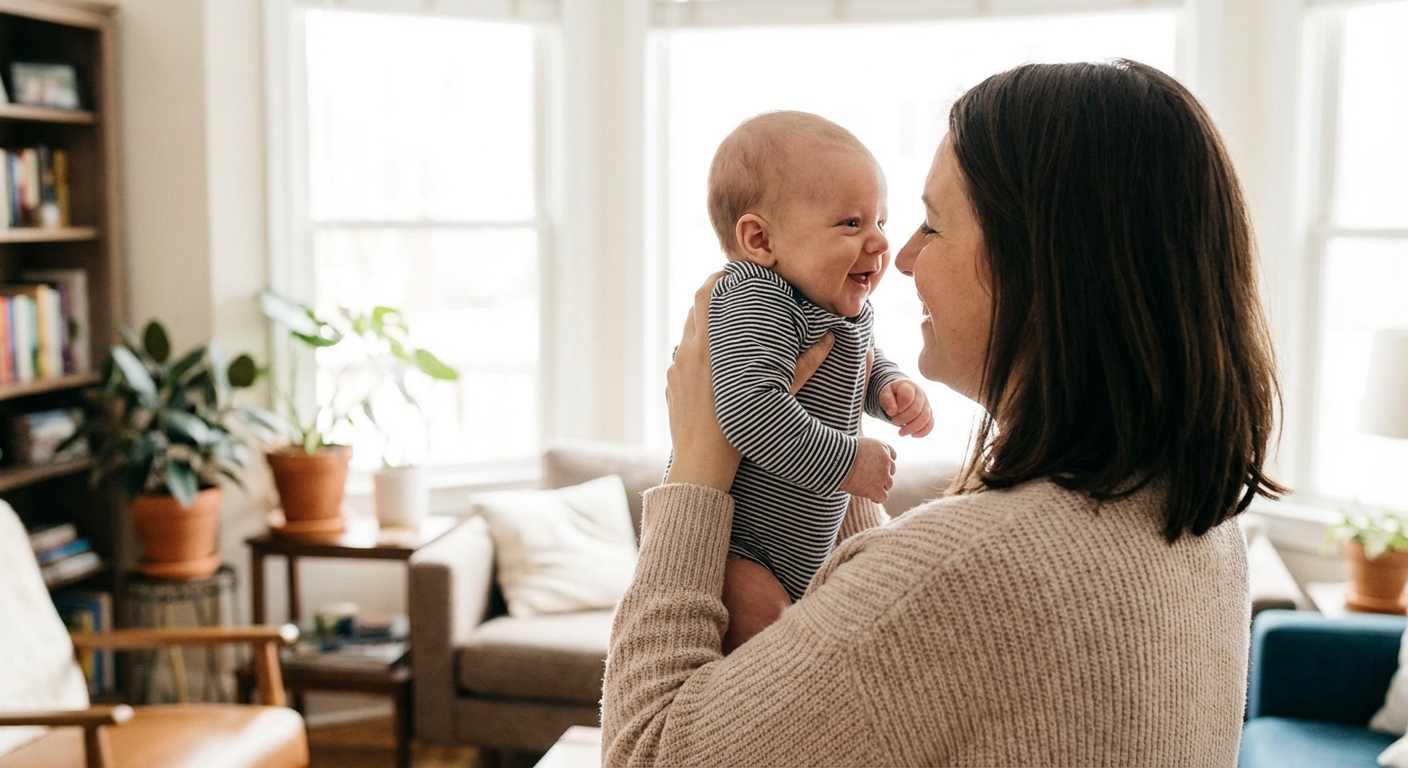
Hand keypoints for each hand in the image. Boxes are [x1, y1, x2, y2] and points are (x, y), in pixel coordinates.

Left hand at [665, 273, 835, 490]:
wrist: (700, 465)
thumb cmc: (737, 433)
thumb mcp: (776, 396)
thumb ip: (804, 365)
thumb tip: (829, 338)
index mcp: (708, 347)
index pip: (705, 294)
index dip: (717, 278)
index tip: (732, 272)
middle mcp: (686, 353)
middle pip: (695, 310)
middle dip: (715, 301)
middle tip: (736, 298)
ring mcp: (675, 370)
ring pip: (688, 335)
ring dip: (707, 329)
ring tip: (730, 332)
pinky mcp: (671, 385)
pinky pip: (683, 360)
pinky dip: (698, 354)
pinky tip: (716, 366)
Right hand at [838, 437, 895, 502]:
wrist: (837, 461)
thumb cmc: (841, 452)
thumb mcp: (858, 445)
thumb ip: (867, 451)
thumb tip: (864, 459)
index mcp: (882, 448)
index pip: (891, 456)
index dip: (883, 462)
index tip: (874, 465)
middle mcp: (886, 461)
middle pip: (891, 471)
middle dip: (881, 474)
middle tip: (867, 476)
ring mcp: (883, 476)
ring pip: (888, 484)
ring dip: (879, 485)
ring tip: (864, 485)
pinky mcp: (877, 490)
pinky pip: (883, 497)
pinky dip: (877, 497)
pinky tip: (869, 495)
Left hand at [879, 379, 933, 437]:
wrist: (899, 395)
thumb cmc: (891, 394)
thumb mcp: (885, 394)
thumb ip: (887, 400)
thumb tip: (892, 412)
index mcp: (909, 386)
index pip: (907, 397)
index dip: (899, 407)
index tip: (891, 412)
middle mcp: (921, 394)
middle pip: (916, 410)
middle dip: (903, 419)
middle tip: (893, 421)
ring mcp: (926, 404)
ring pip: (925, 418)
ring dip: (912, 428)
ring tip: (901, 433)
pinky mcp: (929, 414)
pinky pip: (930, 424)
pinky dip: (922, 432)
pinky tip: (912, 435)